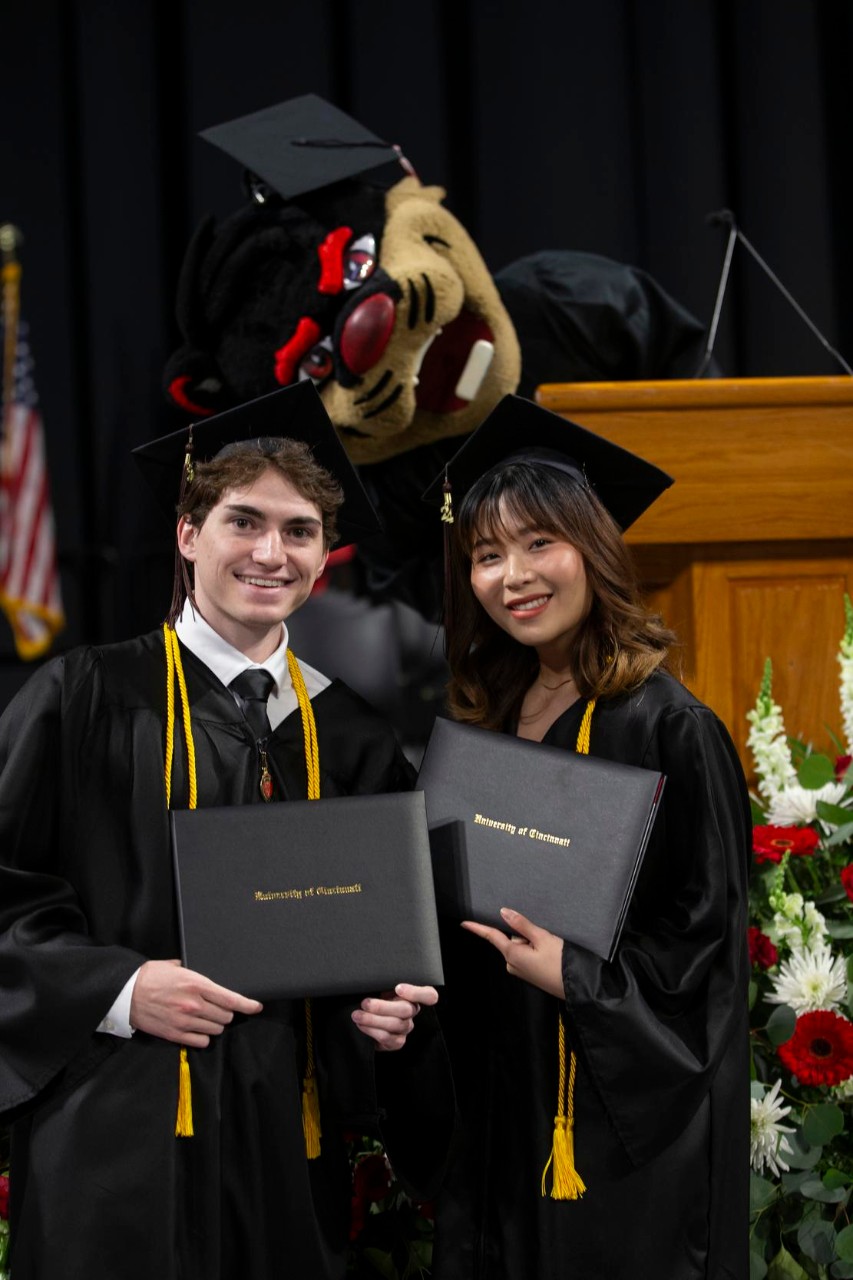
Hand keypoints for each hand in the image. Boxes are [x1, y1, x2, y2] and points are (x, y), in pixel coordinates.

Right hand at [130, 959, 262, 1047]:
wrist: (125, 992)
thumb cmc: (150, 976)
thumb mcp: (176, 966)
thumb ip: (194, 973)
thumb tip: (205, 978)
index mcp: (196, 984)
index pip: (231, 998)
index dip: (247, 1004)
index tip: (256, 1007)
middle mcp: (194, 1004)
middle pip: (225, 1016)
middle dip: (226, 1012)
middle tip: (218, 1007)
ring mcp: (185, 1021)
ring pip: (215, 1029)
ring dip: (215, 1023)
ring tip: (205, 1017)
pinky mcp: (175, 1034)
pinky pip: (201, 1040)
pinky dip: (203, 1036)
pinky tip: (197, 1028)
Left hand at [351, 983, 437, 1050]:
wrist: (366, 1016)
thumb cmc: (374, 995)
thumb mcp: (380, 985)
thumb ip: (383, 981)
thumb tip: (371, 974)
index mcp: (412, 995)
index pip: (429, 995)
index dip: (417, 993)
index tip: (398, 988)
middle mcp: (412, 1011)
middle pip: (407, 1010)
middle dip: (382, 1007)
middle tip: (364, 1003)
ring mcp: (406, 1027)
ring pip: (396, 1025)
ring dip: (373, 1020)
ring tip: (357, 1015)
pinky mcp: (397, 1042)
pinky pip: (389, 1039)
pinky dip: (372, 1032)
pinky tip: (361, 1025)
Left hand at [463, 908, 564, 998]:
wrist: (576, 987)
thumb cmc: (561, 963)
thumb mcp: (542, 938)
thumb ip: (522, 924)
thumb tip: (504, 912)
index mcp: (512, 954)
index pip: (492, 937)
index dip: (477, 928)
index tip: (464, 923)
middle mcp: (512, 964)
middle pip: (511, 939)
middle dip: (524, 934)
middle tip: (543, 939)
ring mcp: (520, 970)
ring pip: (520, 946)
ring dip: (532, 943)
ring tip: (548, 949)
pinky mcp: (528, 974)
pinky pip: (525, 955)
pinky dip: (534, 951)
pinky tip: (547, 955)